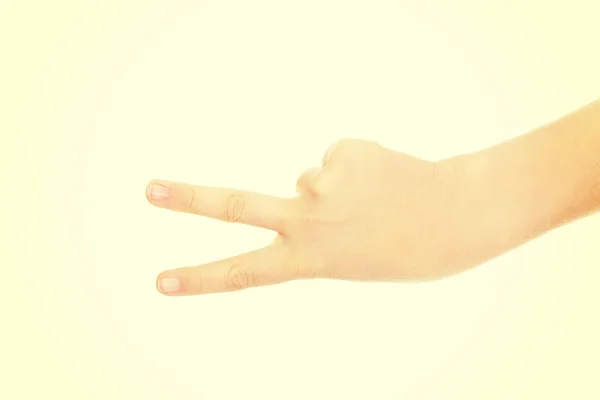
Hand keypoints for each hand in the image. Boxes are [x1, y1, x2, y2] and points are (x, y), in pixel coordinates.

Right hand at [146, 139, 496, 295]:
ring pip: (310, 178)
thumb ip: (313, 224)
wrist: (457, 216)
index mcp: (311, 259)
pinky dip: (356, 167)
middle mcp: (309, 221)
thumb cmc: (406, 246)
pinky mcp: (343, 151)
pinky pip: (336, 158)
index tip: (160, 282)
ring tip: (376, 201)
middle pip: (234, 206)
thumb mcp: (351, 254)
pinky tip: (385, 180)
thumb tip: (299, 180)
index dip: (199, 279)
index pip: (243, 273)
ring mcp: (323, 183)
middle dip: (187, 199)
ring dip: (336, 187)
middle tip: (150, 191)